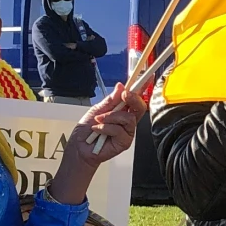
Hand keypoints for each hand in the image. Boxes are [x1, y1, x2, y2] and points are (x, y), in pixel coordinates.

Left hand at [48, 84, 138, 203]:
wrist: (79, 148)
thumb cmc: (86, 131)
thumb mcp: (97, 110)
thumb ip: (110, 100)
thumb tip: (120, 86)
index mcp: (122, 111)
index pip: (135, 98)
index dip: (142, 88)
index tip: (145, 78)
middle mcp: (127, 121)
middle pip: (140, 107)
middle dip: (133, 99)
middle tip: (124, 95)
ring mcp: (127, 132)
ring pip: (128, 118)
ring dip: (111, 117)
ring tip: (99, 120)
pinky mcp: (124, 142)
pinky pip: (119, 130)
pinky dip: (105, 128)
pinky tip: (98, 130)